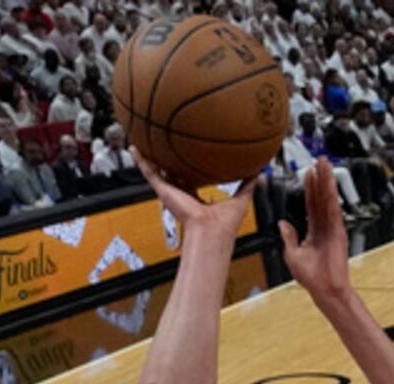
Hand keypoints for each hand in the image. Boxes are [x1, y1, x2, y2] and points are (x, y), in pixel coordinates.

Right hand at [133, 150, 255, 235]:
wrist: (211, 231)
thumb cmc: (224, 224)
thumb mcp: (240, 199)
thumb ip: (248, 184)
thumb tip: (259, 171)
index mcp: (196, 198)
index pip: (189, 181)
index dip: (188, 169)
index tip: (188, 156)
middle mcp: (181, 195)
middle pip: (171, 174)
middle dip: (167, 161)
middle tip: (163, 144)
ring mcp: (171, 192)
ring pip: (157, 171)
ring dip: (150, 158)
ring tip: (144, 141)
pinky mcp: (164, 191)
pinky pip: (149, 172)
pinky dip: (141, 160)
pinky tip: (135, 149)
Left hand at [278, 159, 348, 299]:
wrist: (324, 289)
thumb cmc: (310, 276)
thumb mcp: (292, 254)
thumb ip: (289, 237)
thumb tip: (283, 224)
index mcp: (314, 230)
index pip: (311, 204)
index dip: (309, 188)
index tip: (308, 173)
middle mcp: (324, 226)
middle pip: (320, 197)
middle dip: (319, 178)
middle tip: (319, 160)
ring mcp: (332, 227)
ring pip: (327, 199)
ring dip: (326, 180)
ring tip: (324, 163)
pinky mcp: (338, 230)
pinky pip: (333, 208)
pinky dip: (331, 194)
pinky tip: (329, 181)